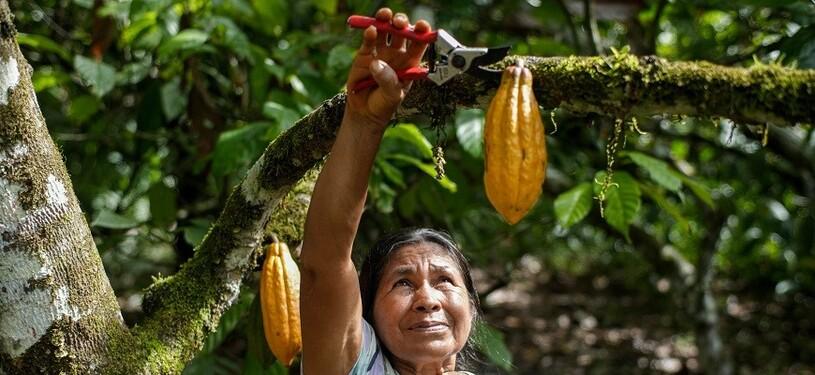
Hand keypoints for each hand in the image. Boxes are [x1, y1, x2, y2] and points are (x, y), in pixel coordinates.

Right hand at [345, 8, 430, 126]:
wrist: (364, 112)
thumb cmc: (383, 105)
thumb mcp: (392, 96)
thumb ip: (388, 80)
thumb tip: (377, 64)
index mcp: (410, 62)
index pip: (419, 43)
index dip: (422, 32)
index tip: (422, 26)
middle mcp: (397, 54)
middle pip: (402, 31)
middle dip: (402, 23)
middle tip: (400, 23)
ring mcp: (381, 52)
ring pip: (385, 30)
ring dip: (386, 20)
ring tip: (385, 16)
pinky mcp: (365, 54)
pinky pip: (369, 39)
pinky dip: (370, 33)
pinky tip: (371, 30)